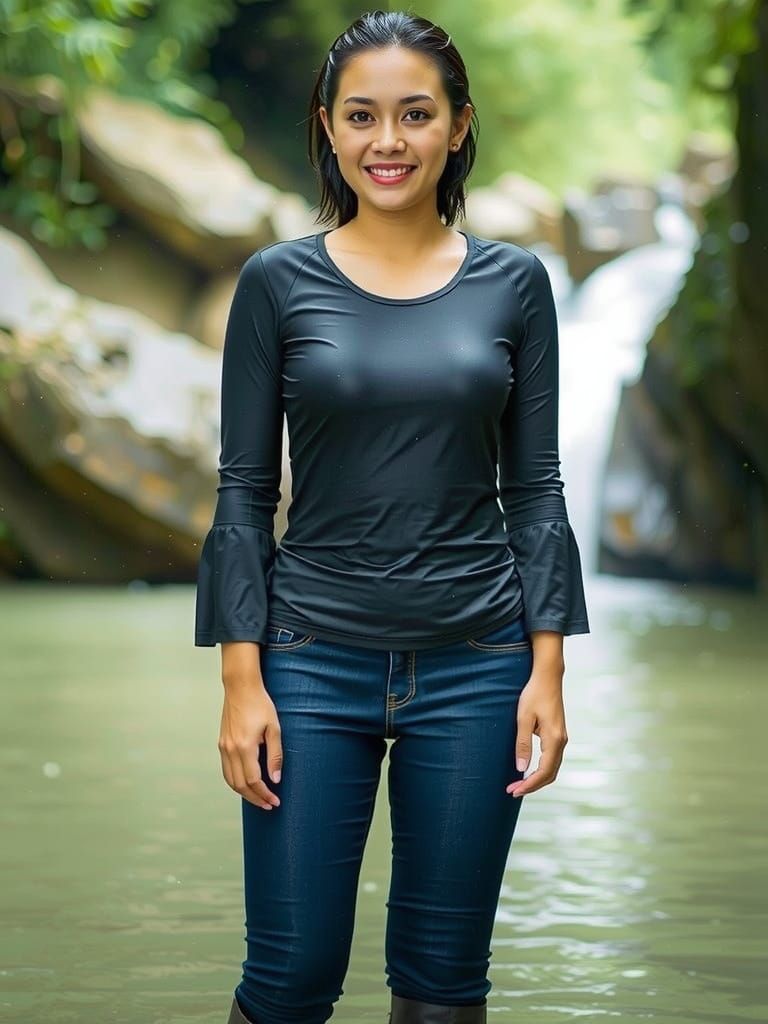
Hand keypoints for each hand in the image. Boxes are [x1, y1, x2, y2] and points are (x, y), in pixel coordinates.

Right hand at [218, 684, 282, 810]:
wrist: (240, 687)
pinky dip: (235, 782)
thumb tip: (275, 779)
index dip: (264, 794)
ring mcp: (223, 747)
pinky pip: (226, 770)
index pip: (253, 780)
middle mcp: (230, 749)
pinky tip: (246, 784)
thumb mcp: (274, 728)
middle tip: (269, 804)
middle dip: (255, 798)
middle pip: (240, 785)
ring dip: (244, 793)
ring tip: (259, 798)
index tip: (275, 801)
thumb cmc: (261, 705)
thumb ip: (275, 755)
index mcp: (244, 746)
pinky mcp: (221, 744)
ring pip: (230, 780)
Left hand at [506, 665, 567, 798]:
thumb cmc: (534, 694)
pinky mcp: (558, 735)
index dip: (529, 784)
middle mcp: (561, 741)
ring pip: (552, 768)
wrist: (548, 677)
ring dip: (536, 779)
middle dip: (532, 785)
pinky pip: (552, 759)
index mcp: (554, 739)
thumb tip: (521, 768)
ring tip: (518, 784)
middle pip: (550, 774)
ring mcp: (562, 738)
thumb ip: (522, 743)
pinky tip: (528, 770)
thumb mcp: (523, 718)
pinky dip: (541, 770)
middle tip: (513, 791)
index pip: (543, 771)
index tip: (514, 790)